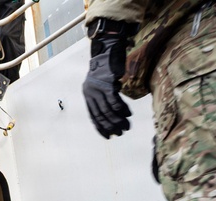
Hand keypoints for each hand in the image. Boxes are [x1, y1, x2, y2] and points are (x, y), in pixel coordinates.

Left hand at [82, 21, 134, 138]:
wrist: (107, 49)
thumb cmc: (106, 67)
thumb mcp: (100, 84)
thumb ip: (103, 97)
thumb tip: (114, 114)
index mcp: (87, 95)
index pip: (93, 117)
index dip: (101, 128)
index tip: (109, 136)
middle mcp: (90, 93)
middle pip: (101, 115)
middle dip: (111, 126)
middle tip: (121, 132)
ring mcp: (98, 88)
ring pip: (107, 110)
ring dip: (118, 120)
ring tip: (126, 126)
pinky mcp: (107, 83)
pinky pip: (114, 100)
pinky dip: (121, 109)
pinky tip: (127, 114)